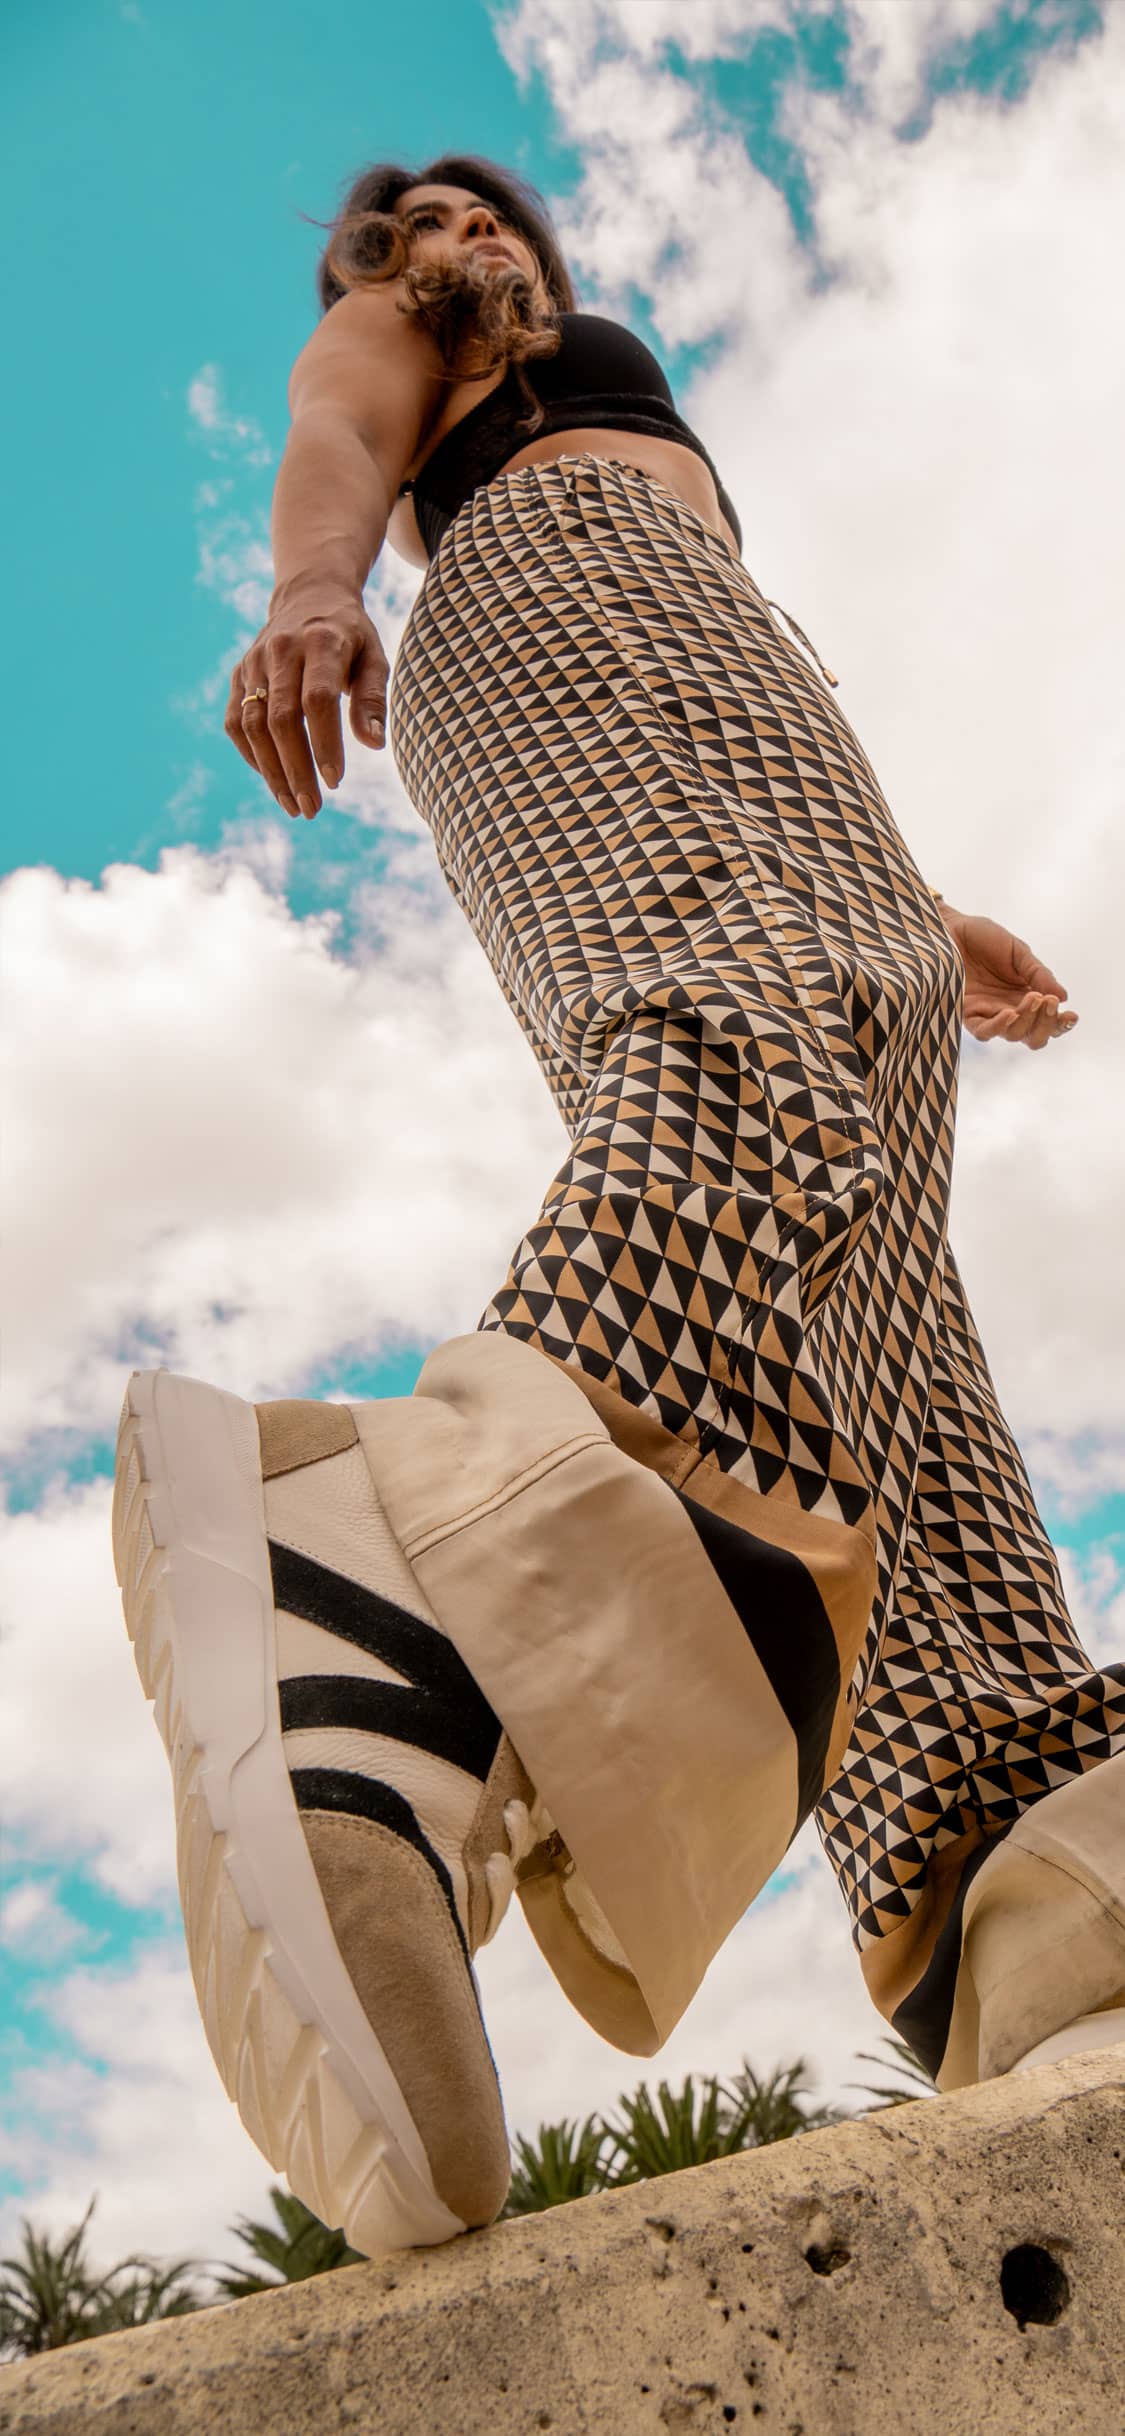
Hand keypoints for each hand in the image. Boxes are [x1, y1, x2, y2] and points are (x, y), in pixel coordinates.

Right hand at [224, 577, 390, 819]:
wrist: (309, 596)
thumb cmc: (351, 636)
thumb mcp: (374, 657)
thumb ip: (373, 698)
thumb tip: (373, 744)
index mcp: (320, 643)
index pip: (316, 700)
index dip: (324, 743)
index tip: (335, 781)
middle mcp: (280, 650)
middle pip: (281, 720)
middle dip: (296, 769)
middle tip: (312, 808)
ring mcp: (254, 662)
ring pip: (253, 726)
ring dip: (271, 772)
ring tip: (293, 805)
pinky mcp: (238, 674)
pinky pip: (235, 722)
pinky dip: (252, 756)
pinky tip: (274, 780)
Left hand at [940, 906, 1078, 1049]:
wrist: (950, 928)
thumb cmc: (983, 938)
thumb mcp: (1018, 952)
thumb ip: (1038, 974)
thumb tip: (1063, 997)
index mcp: (1025, 996)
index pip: (1048, 1020)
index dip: (1061, 1024)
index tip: (1071, 1015)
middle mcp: (1009, 1010)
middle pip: (1034, 1036)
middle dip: (1046, 1024)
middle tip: (1048, 1001)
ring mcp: (988, 1014)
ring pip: (1013, 1035)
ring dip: (1027, 1021)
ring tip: (1032, 998)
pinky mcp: (966, 1013)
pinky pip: (983, 1031)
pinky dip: (999, 1026)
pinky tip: (1009, 1013)